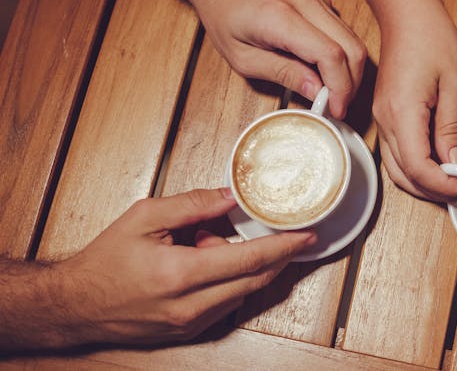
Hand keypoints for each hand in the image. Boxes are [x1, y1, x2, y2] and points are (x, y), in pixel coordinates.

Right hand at [52, 188, 315, 344]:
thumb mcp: (144, 217)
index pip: (250, 260)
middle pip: (257, 281)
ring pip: (244, 293)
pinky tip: (204, 261)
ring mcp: (192, 324)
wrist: (74, 307)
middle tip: (292, 234)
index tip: (309, 234)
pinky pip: (226, 303)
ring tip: (208, 242)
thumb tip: (231, 196)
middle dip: (280, 256)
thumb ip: (193, 204)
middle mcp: (192, 306)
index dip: (285, 246)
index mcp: (182, 274)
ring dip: (247, 266)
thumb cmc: (105, 261)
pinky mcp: (189, 332)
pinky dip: (230, 280)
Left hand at [190, 0, 366, 118]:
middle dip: (351, 84)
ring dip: (349, 71)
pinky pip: (343, 32)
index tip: (335, 109)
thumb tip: (315, 90)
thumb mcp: (242, 56)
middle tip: (337, 106)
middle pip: (353, 48)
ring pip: (353, 40)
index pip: (331, 55)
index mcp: (283, 17)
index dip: (339, 88)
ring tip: (330, 93)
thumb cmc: (222, 9)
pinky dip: (342, 55)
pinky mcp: (319, 0)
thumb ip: (282, 73)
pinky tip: (324, 72)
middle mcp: (307, 3)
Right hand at [373, 5, 456, 200]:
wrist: (406, 13)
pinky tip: (442, 170)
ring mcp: (382, 120)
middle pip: (405, 177)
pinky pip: (398, 155)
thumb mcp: (455, 83)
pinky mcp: (386, 117)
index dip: (446, 186)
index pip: (419, 168)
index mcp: (402, 113)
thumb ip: (452, 129)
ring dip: (427, 186)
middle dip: (438, 194)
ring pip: (399, 171)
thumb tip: (456, 165)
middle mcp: (384, 121)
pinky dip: (418, 171)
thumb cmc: (432, 38)